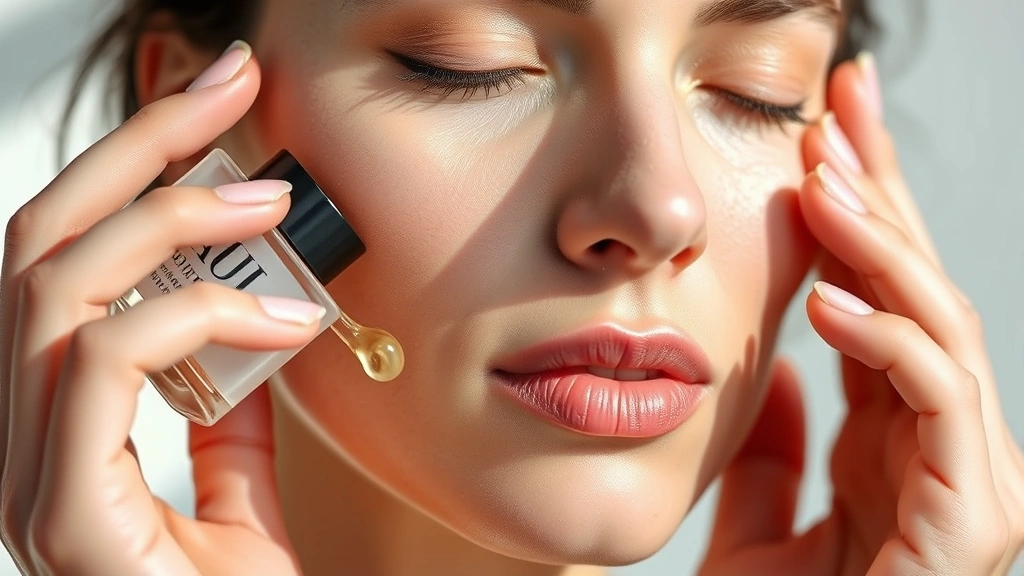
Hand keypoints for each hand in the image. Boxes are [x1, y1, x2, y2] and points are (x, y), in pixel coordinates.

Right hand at [0, 43, 312, 574]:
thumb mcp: (238, 495)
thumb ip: (226, 414)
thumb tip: (252, 328)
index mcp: (60, 426)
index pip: (65, 258)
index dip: (134, 165)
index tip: (220, 106)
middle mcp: (23, 439)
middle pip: (42, 246)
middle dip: (138, 149)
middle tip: (232, 87)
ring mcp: (30, 477)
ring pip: (53, 290)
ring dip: (167, 220)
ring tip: (269, 199)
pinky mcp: (61, 518)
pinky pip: (98, 369)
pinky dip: (193, 319)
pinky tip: (281, 319)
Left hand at [700, 56, 1023, 574]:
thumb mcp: (766, 514)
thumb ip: (779, 445)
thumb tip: (781, 365)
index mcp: (896, 427)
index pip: (883, 291)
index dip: (862, 205)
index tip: (823, 125)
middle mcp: (943, 438)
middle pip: (919, 286)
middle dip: (884, 189)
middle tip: (839, 102)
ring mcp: (968, 474)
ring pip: (942, 325)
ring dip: (880, 245)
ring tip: (819, 178)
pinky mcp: (971, 516)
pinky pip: (940, 403)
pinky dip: (889, 343)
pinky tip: (826, 301)